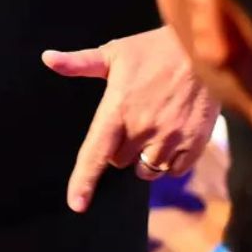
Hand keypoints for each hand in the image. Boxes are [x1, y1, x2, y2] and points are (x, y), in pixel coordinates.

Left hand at [44, 27, 217, 212]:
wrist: (204, 47)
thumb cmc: (156, 48)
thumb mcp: (115, 53)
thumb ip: (80, 63)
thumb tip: (47, 58)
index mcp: (117, 110)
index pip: (95, 154)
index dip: (83, 181)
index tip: (76, 204)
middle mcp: (141, 130)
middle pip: (120, 161)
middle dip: (122, 148)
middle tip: (135, 119)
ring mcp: (169, 139)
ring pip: (147, 170)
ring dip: (146, 157)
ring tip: (156, 126)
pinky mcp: (194, 144)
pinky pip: (174, 170)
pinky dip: (171, 160)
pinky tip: (174, 134)